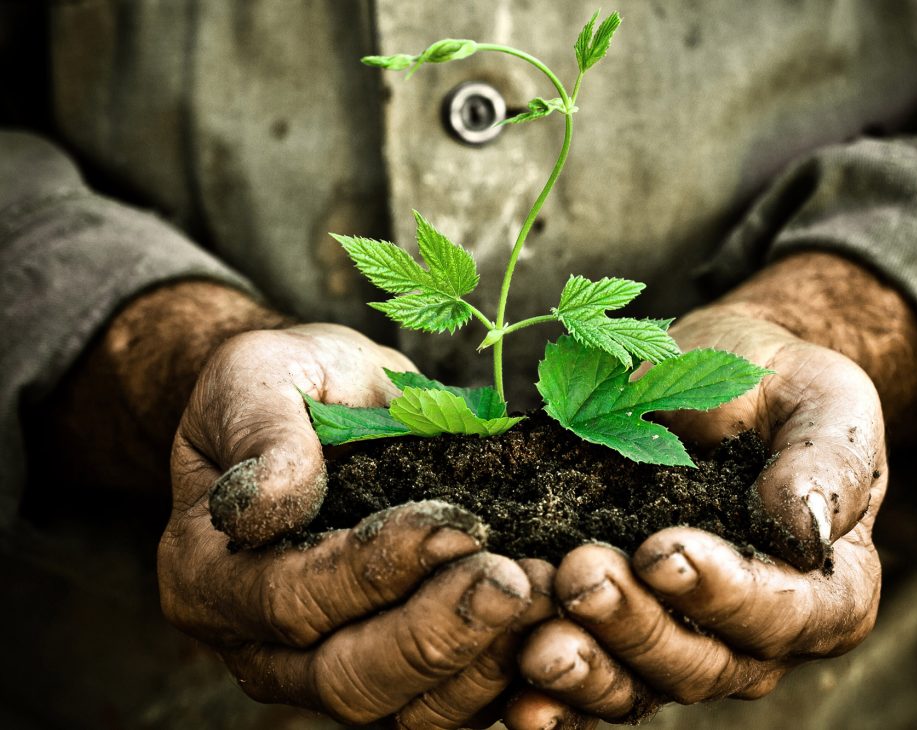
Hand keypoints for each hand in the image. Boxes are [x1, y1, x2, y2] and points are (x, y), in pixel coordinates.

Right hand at [159, 323, 540, 725]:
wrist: (322, 406)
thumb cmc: (288, 386)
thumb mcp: (258, 377)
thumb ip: (261, 430)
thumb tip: (270, 500)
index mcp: (210, 574)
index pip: (289, 598)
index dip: (372, 570)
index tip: (451, 527)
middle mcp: (259, 643)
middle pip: (346, 678)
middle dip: (437, 634)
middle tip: (513, 581)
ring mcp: (324, 668)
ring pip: (403, 711)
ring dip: (482, 663)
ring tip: (543, 596)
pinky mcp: (391, 672)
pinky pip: (445, 705)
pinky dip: (502, 675)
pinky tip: (550, 623)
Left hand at [518, 251, 916, 721]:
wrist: (719, 383)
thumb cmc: (780, 388)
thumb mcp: (823, 402)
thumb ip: (825, 463)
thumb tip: (803, 527)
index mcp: (827, 589)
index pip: (784, 613)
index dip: (724, 594)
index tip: (661, 552)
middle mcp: (759, 635)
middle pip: (703, 663)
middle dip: (636, 625)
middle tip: (581, 575)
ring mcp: (686, 640)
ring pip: (640, 685)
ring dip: (587, 668)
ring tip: (538, 640)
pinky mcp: (624, 633)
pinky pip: (594, 680)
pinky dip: (554, 698)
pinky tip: (515, 702)